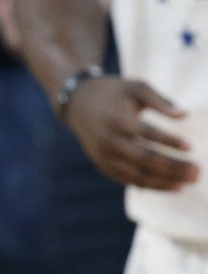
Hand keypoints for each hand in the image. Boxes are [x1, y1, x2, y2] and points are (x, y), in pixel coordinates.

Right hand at [66, 75, 199, 190]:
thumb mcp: (135, 87)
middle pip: (145, 159)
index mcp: (116, 119)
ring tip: (191, 181)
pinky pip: (131, 180)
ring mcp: (105, 156)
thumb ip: (160, 100)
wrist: (78, 103)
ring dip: (167, 181)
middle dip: (173, 167)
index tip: (190, 146)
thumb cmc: (114, 92)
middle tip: (198, 171)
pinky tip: (175, 186)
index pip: (146, 134)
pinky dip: (153, 185)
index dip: (168, 140)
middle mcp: (109, 141)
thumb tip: (185, 115)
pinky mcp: (104, 166)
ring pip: (139, 175)